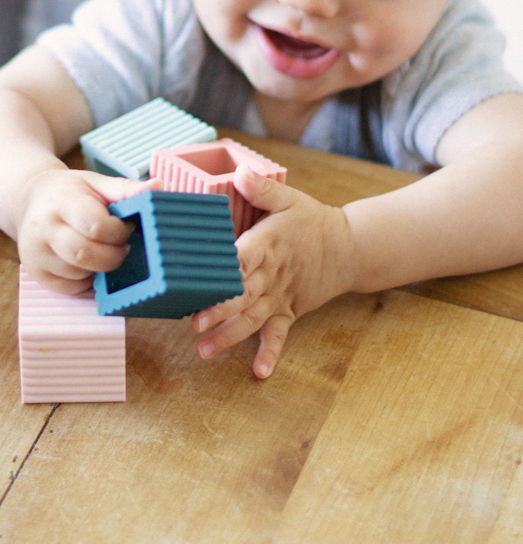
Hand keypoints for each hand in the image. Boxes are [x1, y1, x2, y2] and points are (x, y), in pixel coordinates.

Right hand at [17, 168, 157, 293]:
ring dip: (101, 269)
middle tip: (122, 247)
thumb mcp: (95, 182)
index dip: (119, 232)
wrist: (30, 199)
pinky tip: (88, 263)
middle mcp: (42, 228)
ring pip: (80, 274)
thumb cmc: (69, 191)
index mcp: (60, 201)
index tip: (125, 228)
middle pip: (86, 255)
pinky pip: (71, 288)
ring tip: (102, 251)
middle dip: (113, 256)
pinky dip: (87, 281)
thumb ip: (126, 188)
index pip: (95, 226)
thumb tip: (157, 187)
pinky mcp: (36, 273)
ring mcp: (36, 253)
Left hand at [193, 165, 353, 378]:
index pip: (244, 256)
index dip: (224, 268)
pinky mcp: (289, 311)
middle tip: (195, 323)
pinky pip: (279, 335)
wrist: (348, 248)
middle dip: (219, 309)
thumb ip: (262, 187)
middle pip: (243, 293)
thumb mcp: (289, 198)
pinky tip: (260, 371)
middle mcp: (273, 273)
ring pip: (252, 318)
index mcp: (268, 243)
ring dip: (229, 335)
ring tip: (204, 349)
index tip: (201, 277)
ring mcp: (281, 296)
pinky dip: (271, 353)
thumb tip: (240, 171)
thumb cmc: (310, 221)